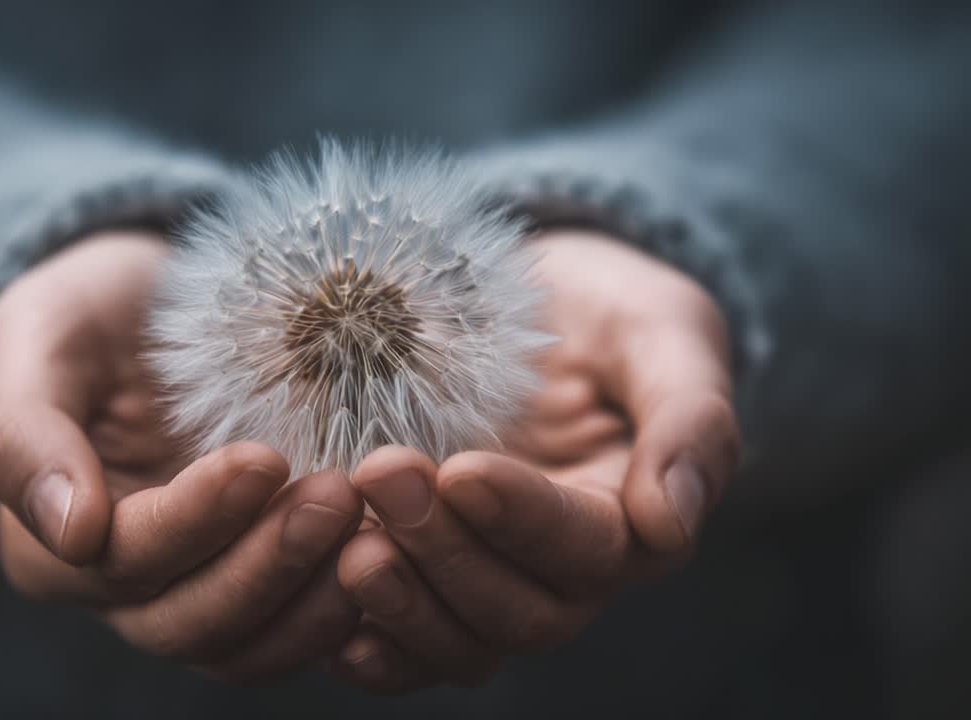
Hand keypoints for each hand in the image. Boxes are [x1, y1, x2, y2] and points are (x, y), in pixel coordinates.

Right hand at [0, 232, 363, 682]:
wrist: (145, 312)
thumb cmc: (79, 316)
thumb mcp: (33, 341)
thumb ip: (27, 433)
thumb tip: (72, 533)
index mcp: (48, 545)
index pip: (123, 559)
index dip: (194, 520)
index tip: (263, 458)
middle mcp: (120, 591)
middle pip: (189, 621)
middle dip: (269, 565)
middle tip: (338, 495)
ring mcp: (193, 591)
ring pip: (248, 644)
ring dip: (314, 598)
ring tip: (376, 530)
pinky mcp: (255, 580)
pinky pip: (295, 627)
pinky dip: (344, 606)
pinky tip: (392, 552)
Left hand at [326, 230, 740, 692]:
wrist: (533, 306)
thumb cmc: (608, 312)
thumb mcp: (663, 333)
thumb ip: (688, 417)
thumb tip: (671, 521)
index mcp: (633, 523)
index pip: (586, 547)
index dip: (523, 519)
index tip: (463, 469)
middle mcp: (565, 573)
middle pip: (518, 610)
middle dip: (446, 552)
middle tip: (381, 474)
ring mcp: (494, 580)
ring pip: (462, 641)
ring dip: (403, 605)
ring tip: (348, 546)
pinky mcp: (433, 578)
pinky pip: (410, 646)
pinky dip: (371, 644)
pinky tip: (328, 620)